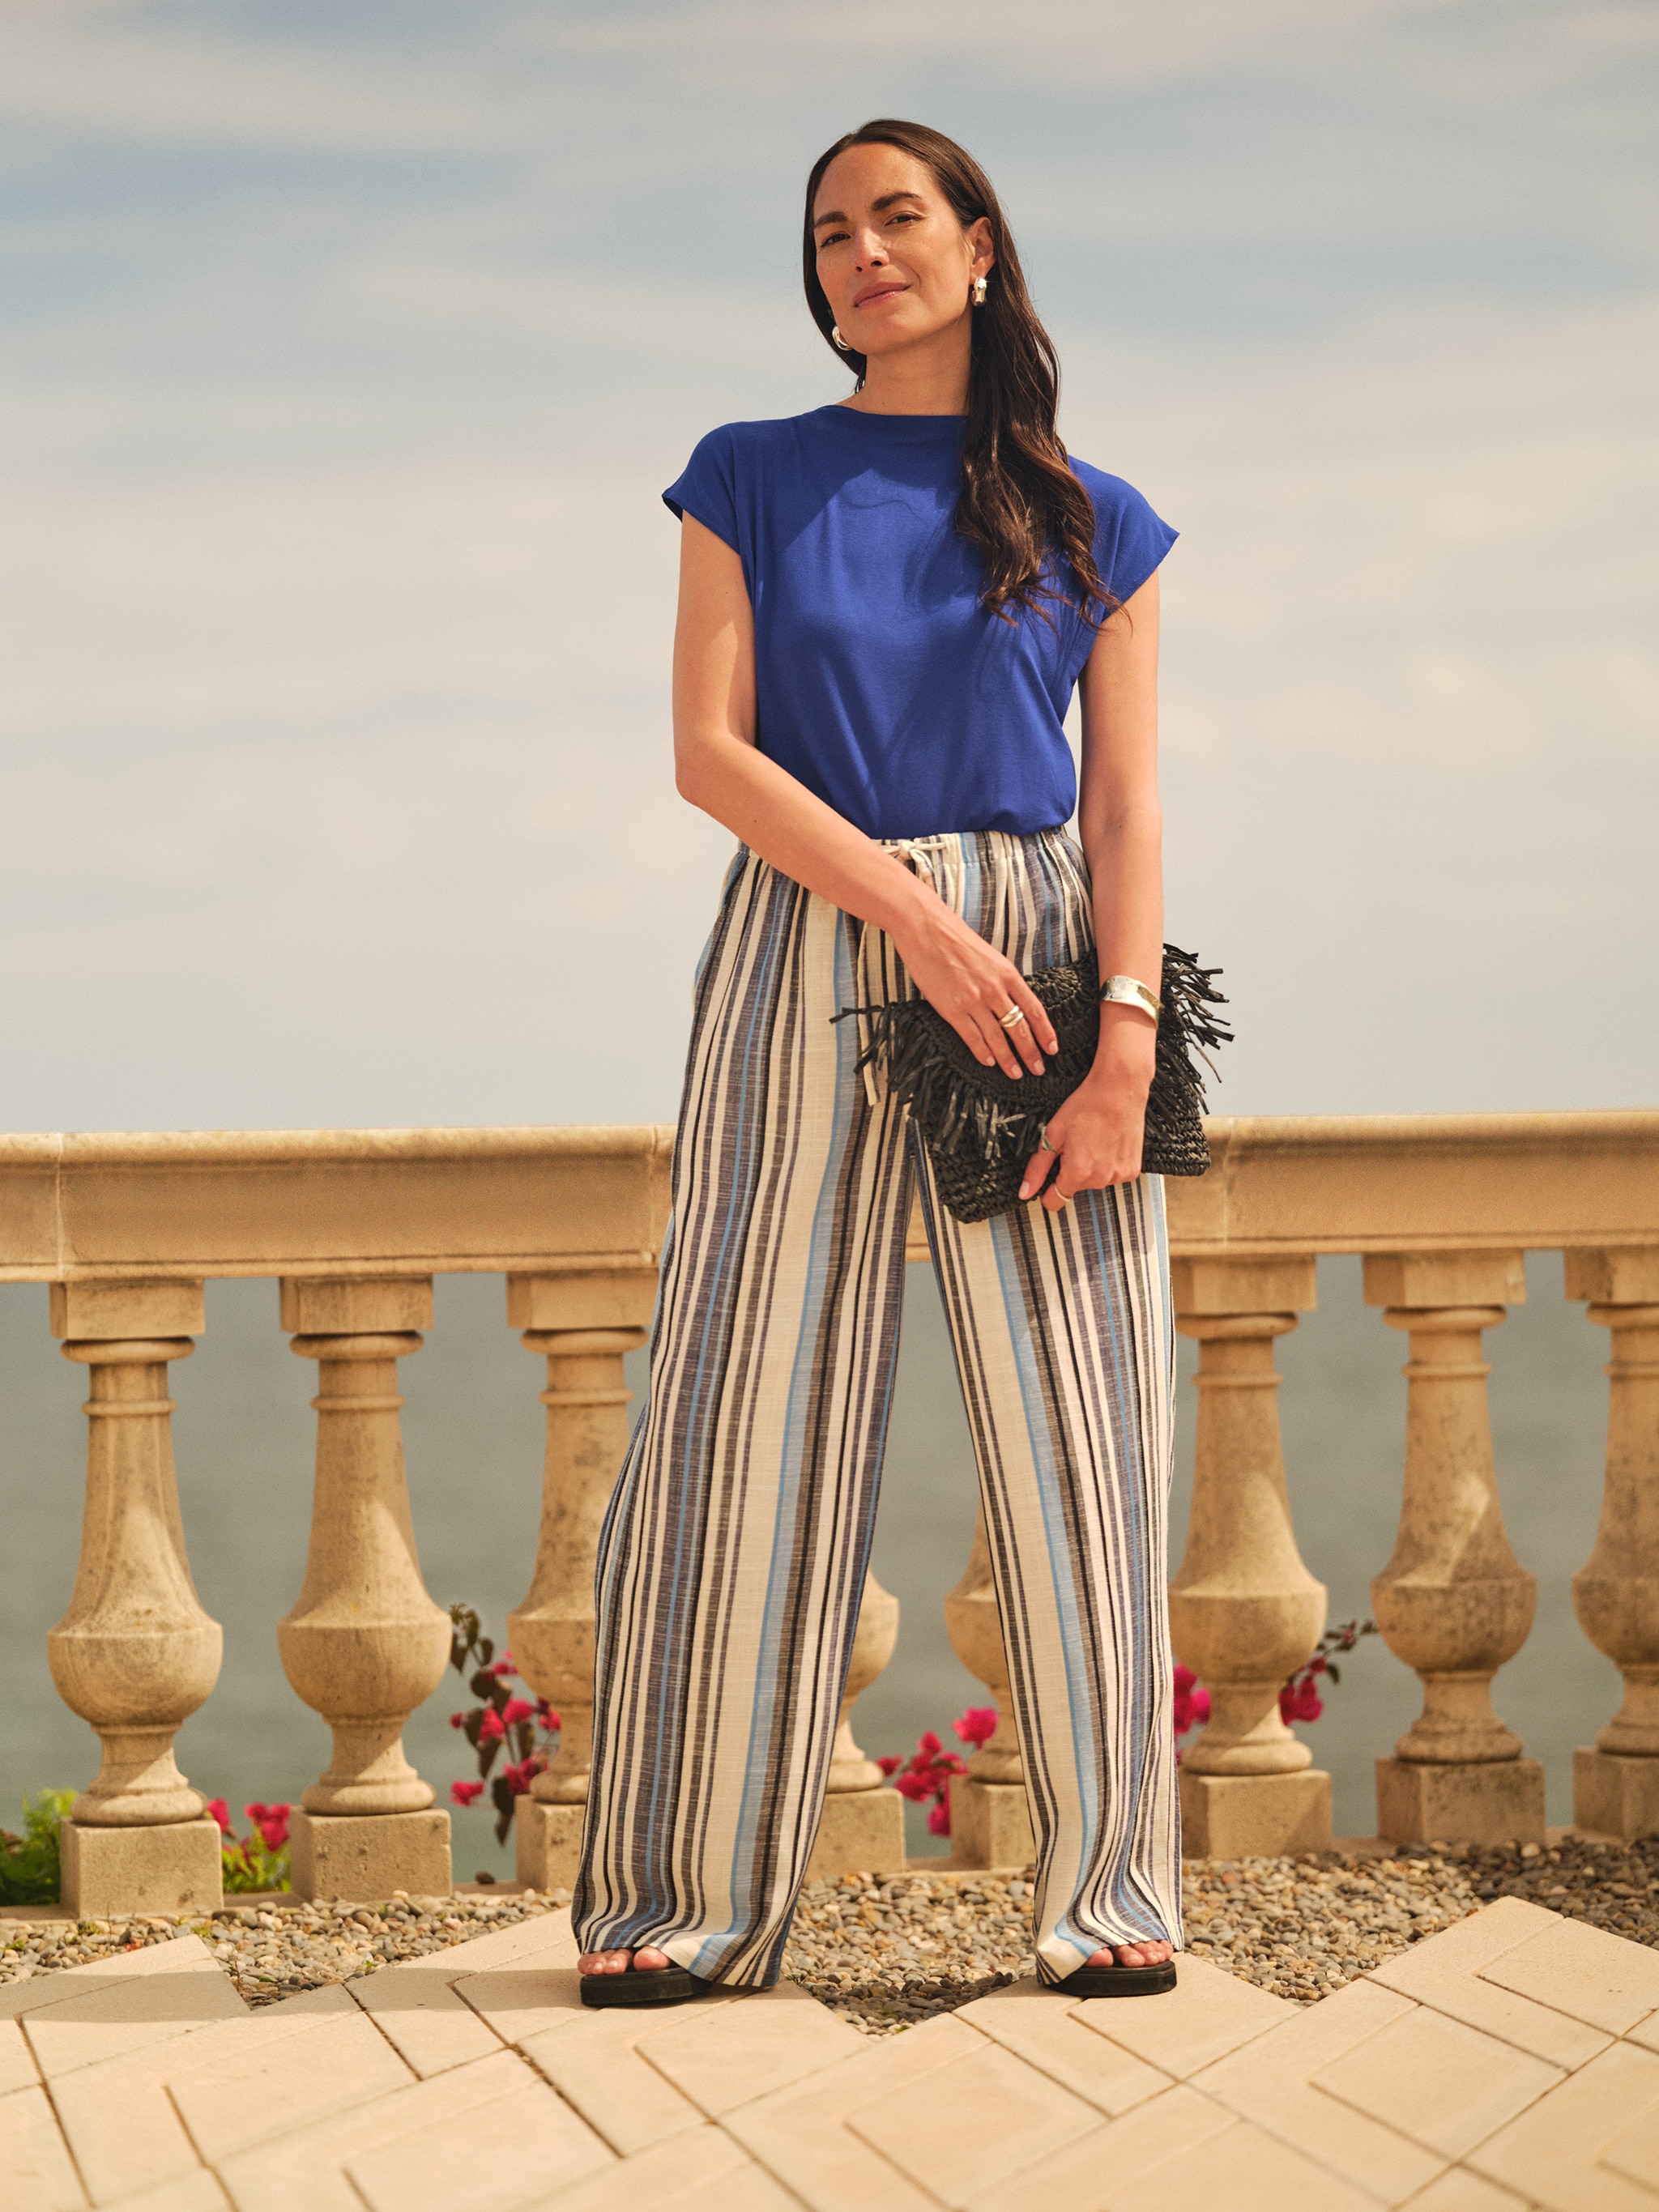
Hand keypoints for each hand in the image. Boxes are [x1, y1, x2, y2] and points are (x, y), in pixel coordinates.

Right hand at [890, 901, 1057, 1078]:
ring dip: (1008, 1059)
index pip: (1034, 1010)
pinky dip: (983, 1052)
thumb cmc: (956, 939)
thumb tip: (1014, 1003)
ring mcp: (973, 1000)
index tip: (1052, 1049)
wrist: (926, 929)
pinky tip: (990, 1062)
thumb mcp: (991, 956)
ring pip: (998, 1038)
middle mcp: (995, 989)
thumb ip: (1003, 979)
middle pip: (1019, 1029)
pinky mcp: (951, 1008)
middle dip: (1031, 1053)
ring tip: (1016, 1073)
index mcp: (1008, 974)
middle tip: (1039, 1069)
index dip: (1045, 1032)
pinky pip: (972, 1037)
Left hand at [1019, 1008, 1153, 1209]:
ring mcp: (1119, 1176)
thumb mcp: (1053, 1134)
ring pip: (1095, 1182)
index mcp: (1077, 1172)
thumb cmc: (1086, 1106)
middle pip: (1075, 1188)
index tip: (1050, 1177)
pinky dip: (1108, 1165)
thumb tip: (1024, 1193)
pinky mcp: (1133, 1170)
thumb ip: (1037, 1168)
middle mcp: (1100, 1179)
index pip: (1055, 1202)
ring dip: (1091, 1168)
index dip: (1047, 1191)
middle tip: (1076, 1144)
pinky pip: (1113, 1175)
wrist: (1120, 1089)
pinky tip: (1108, 1144)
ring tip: (1094, 1141)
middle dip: (1071, 1171)